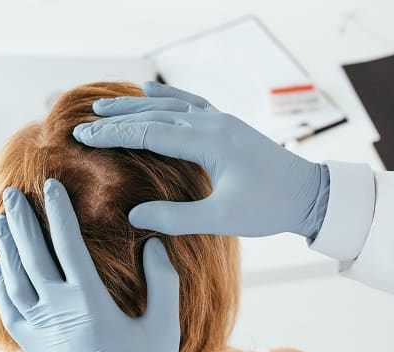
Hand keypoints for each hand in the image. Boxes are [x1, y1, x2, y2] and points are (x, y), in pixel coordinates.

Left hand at [0, 178, 179, 351]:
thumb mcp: (163, 329)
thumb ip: (163, 283)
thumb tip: (155, 244)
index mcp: (89, 301)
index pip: (67, 243)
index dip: (58, 211)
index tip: (50, 186)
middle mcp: (58, 310)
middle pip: (32, 254)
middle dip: (21, 220)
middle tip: (11, 192)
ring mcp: (41, 329)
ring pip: (14, 279)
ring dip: (6, 247)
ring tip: (0, 221)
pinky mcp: (34, 347)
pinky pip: (8, 310)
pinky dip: (0, 286)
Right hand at [72, 81, 328, 237]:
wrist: (310, 193)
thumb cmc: (269, 208)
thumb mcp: (222, 218)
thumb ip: (176, 217)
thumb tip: (134, 216)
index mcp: (209, 142)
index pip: (149, 133)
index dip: (113, 134)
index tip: (83, 135)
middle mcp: (212, 123)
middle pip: (154, 114)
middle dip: (117, 117)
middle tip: (85, 120)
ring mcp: (220, 120)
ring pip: (170, 104)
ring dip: (136, 104)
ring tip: (106, 104)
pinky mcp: (226, 124)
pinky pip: (190, 102)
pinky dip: (166, 96)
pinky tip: (150, 90)